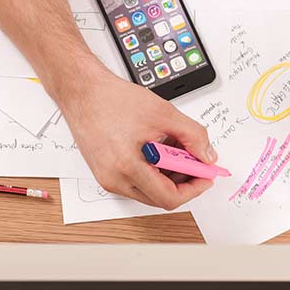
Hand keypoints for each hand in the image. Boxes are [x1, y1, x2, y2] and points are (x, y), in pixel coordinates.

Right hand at [55, 67, 216, 209]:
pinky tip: (158, 149)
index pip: (169, 197)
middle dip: (183, 181)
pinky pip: (135, 182)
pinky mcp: (104, 173)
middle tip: (194, 161)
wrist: (83, 92)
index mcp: (127, 167)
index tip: (205, 176)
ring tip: (174, 148)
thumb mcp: (163, 113)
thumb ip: (192, 136)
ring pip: (148, 190)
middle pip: (159, 197)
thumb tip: (207, 156)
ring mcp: (107, 178)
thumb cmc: (112, 99)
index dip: (194, 189)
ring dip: (167, 175)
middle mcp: (114, 179)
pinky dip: (152, 170)